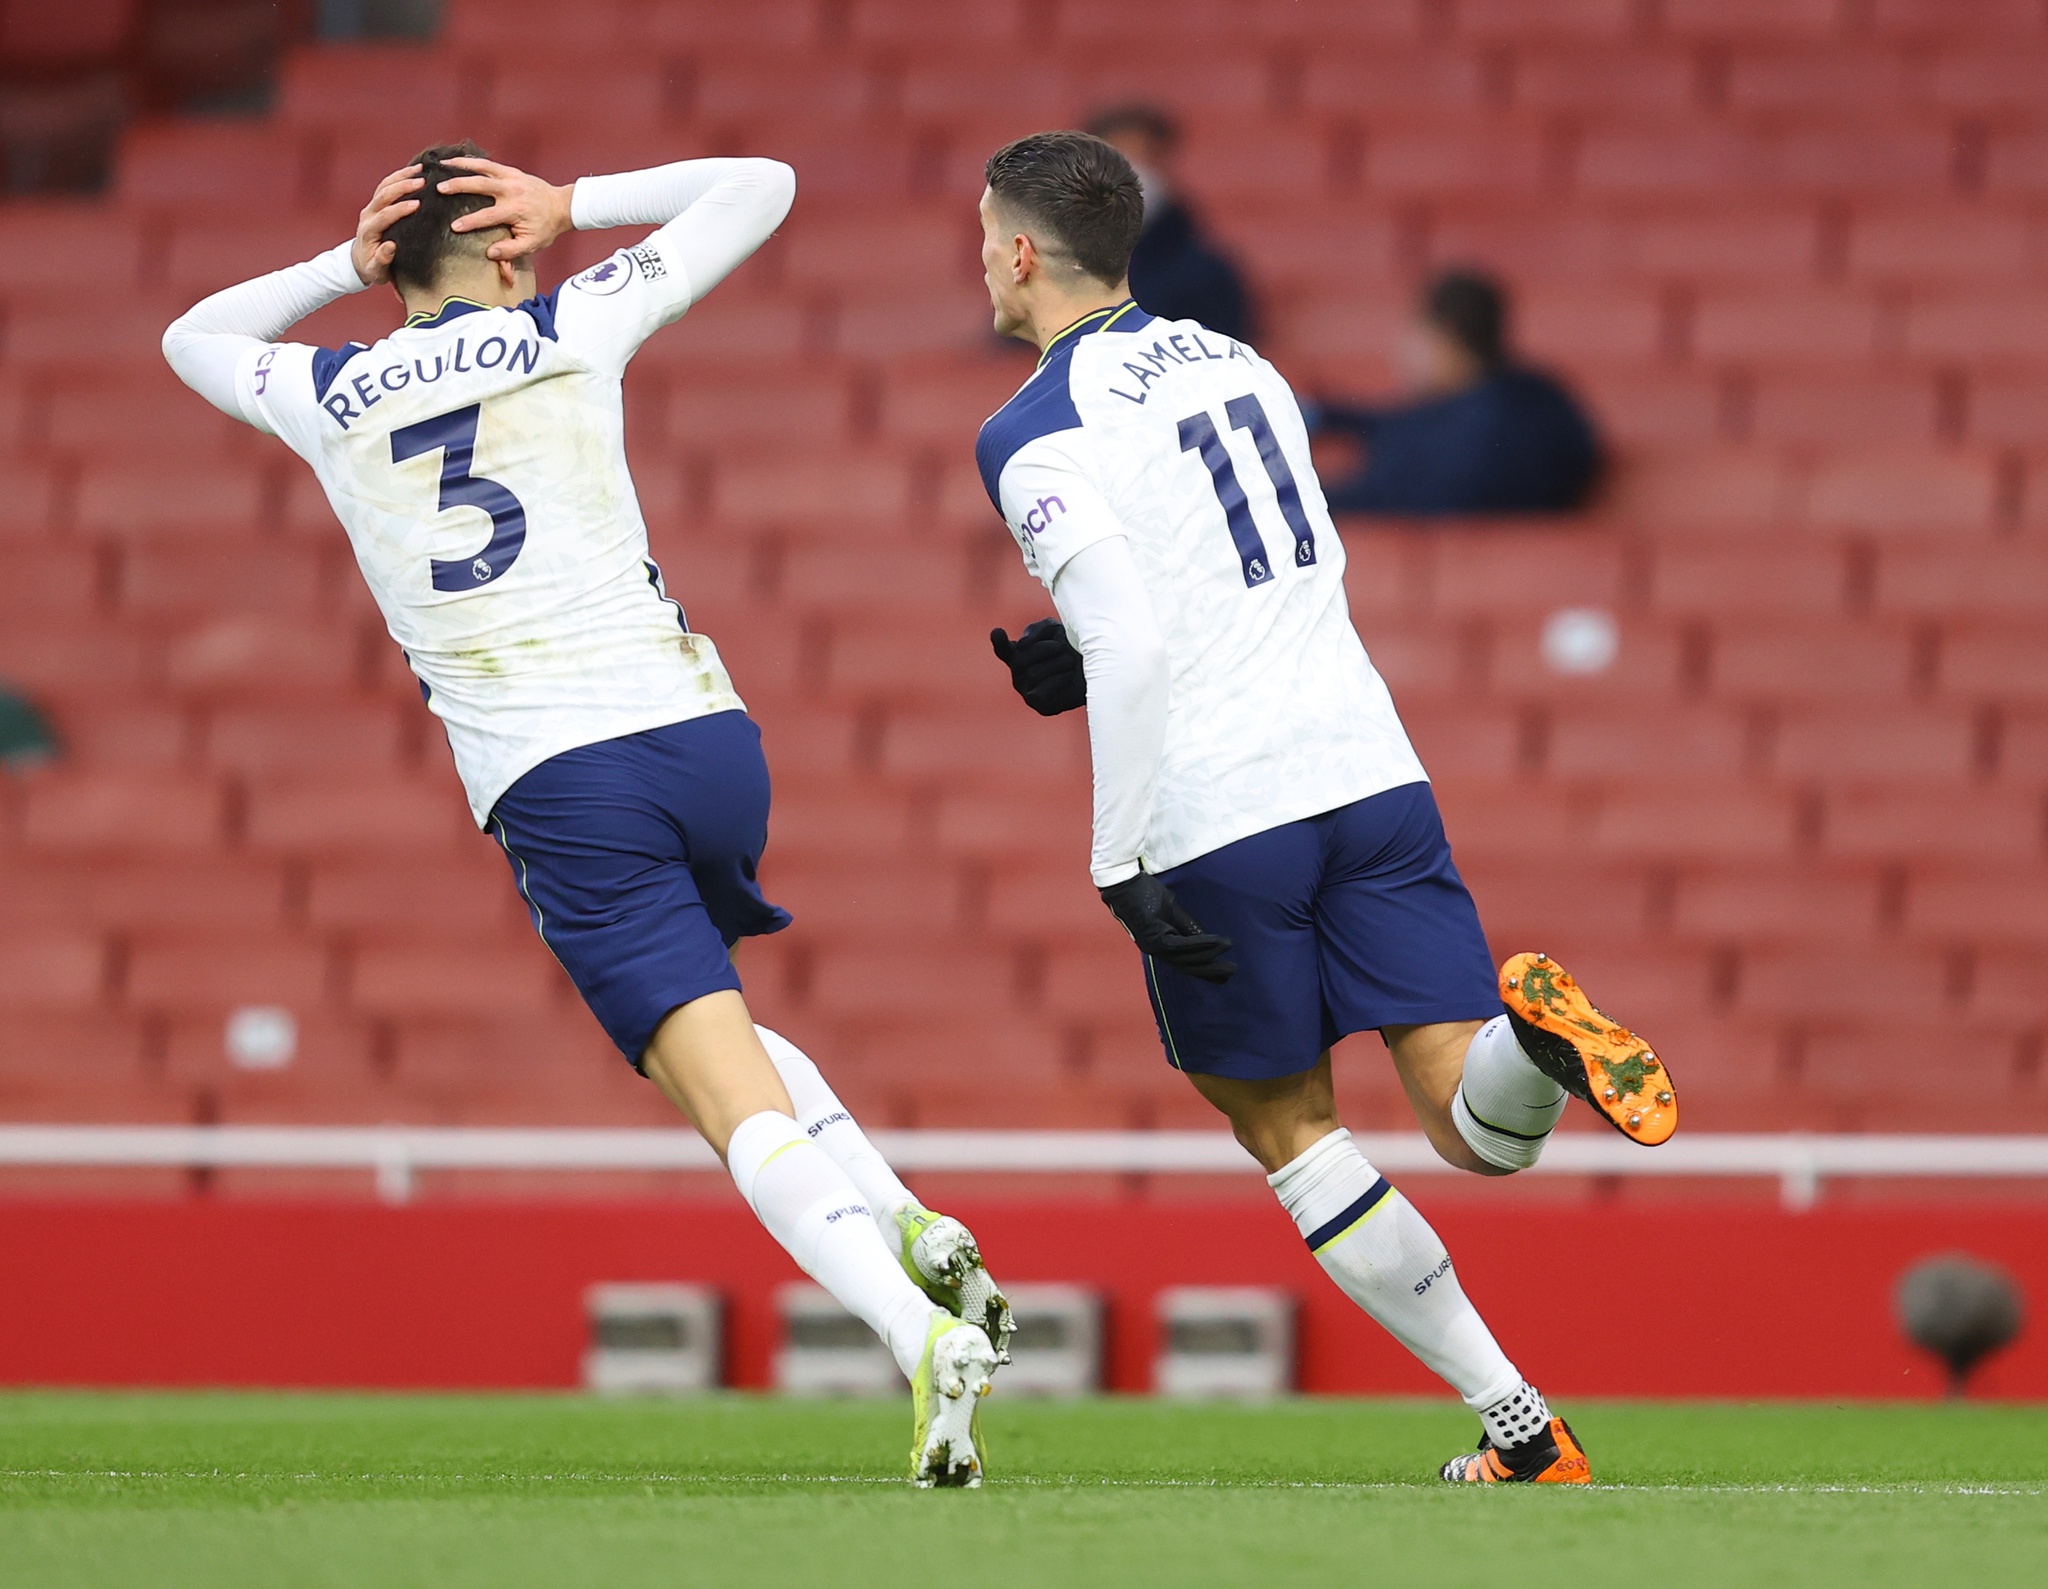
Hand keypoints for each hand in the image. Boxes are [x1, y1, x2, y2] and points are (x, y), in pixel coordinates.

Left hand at [352, 164, 422, 285]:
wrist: (360, 261)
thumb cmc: (372, 268)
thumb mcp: (377, 270)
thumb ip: (382, 259)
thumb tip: (390, 246)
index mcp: (369, 230)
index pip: (385, 215)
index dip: (400, 209)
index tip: (417, 204)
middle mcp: (368, 215)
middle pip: (384, 195)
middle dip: (403, 187)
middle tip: (422, 182)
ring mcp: (371, 207)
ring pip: (384, 186)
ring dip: (401, 176)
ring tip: (420, 170)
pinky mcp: (375, 204)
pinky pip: (385, 185)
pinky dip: (398, 176)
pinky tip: (412, 171)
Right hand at [439, 156, 575, 261]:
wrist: (562, 206)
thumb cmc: (545, 227)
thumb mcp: (532, 244)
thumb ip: (511, 250)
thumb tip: (490, 253)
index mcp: (515, 210)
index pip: (488, 216)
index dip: (470, 222)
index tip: (454, 227)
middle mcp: (511, 191)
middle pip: (480, 185)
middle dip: (458, 186)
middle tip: (438, 189)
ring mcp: (511, 177)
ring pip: (482, 168)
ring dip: (460, 166)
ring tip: (441, 166)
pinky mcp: (511, 171)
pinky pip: (489, 163)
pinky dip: (472, 161)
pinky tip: (457, 160)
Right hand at [990, 618, 1086, 715]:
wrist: (1096, 668)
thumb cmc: (1072, 647)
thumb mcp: (1055, 629)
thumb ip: (1036, 630)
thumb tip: (1020, 646)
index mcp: (1019, 653)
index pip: (1003, 649)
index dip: (999, 642)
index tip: (997, 631)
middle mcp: (1019, 673)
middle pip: (1020, 659)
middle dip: (1046, 649)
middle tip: (1063, 648)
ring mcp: (1027, 690)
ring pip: (1032, 674)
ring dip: (1057, 663)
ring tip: (1070, 662)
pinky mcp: (1039, 705)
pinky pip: (1040, 692)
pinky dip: (1058, 681)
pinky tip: (1067, 677)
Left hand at [1099, 873, 1235, 983]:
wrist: (1122, 882)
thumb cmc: (1143, 892)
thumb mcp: (1171, 909)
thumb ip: (1186, 925)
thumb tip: (1205, 937)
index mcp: (1158, 944)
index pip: (1184, 962)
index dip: (1204, 969)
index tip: (1222, 977)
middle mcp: (1155, 949)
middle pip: (1187, 966)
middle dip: (1210, 971)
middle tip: (1232, 973)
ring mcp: (1153, 944)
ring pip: (1186, 958)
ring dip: (1210, 959)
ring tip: (1229, 960)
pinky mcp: (1154, 935)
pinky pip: (1182, 944)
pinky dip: (1201, 944)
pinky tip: (1218, 944)